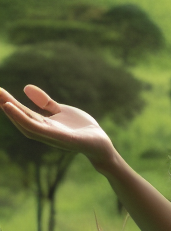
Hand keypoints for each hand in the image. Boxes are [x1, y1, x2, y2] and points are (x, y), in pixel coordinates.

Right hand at [0, 84, 116, 167]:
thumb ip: (45, 102)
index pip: (23, 112)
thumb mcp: (61, 110)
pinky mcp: (61, 138)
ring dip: (15, 115)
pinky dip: (29, 122)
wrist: (100, 142)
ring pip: (28, 126)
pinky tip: (23, 113)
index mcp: (43, 124)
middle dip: (8, 106)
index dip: (10, 102)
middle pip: (22, 118)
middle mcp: (44, 131)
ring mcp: (51, 135)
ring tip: (3, 103)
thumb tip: (26, 87)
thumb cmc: (80, 128)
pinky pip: (41, 130)